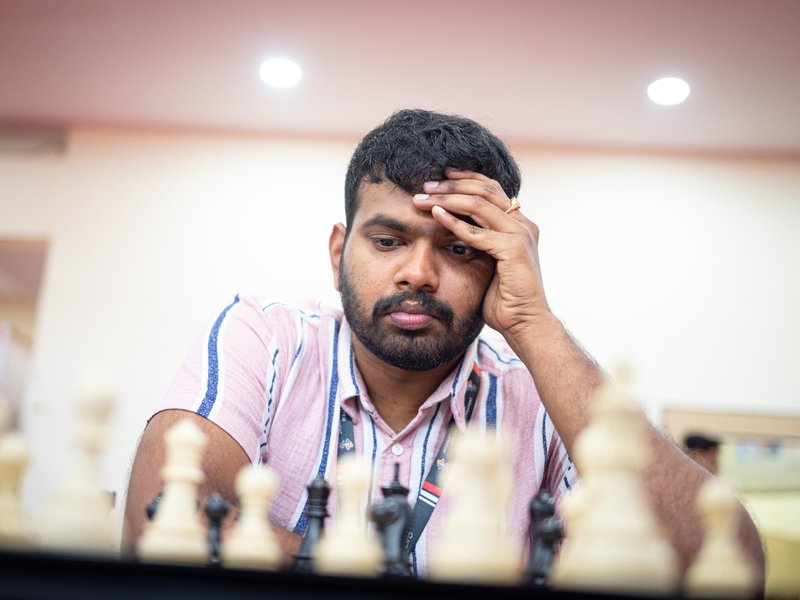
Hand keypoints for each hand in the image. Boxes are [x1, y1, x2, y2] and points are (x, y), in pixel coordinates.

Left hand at [412, 167, 551, 345]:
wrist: (525, 323)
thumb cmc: (505, 300)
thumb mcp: (489, 263)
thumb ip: (480, 243)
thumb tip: (454, 229)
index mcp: (520, 224)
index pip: (492, 189)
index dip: (466, 178)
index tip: (441, 176)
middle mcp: (523, 224)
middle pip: (484, 189)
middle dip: (452, 184)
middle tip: (425, 185)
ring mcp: (520, 234)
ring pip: (477, 204)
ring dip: (447, 198)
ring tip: (423, 197)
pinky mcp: (513, 248)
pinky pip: (476, 231)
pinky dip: (453, 221)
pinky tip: (435, 215)